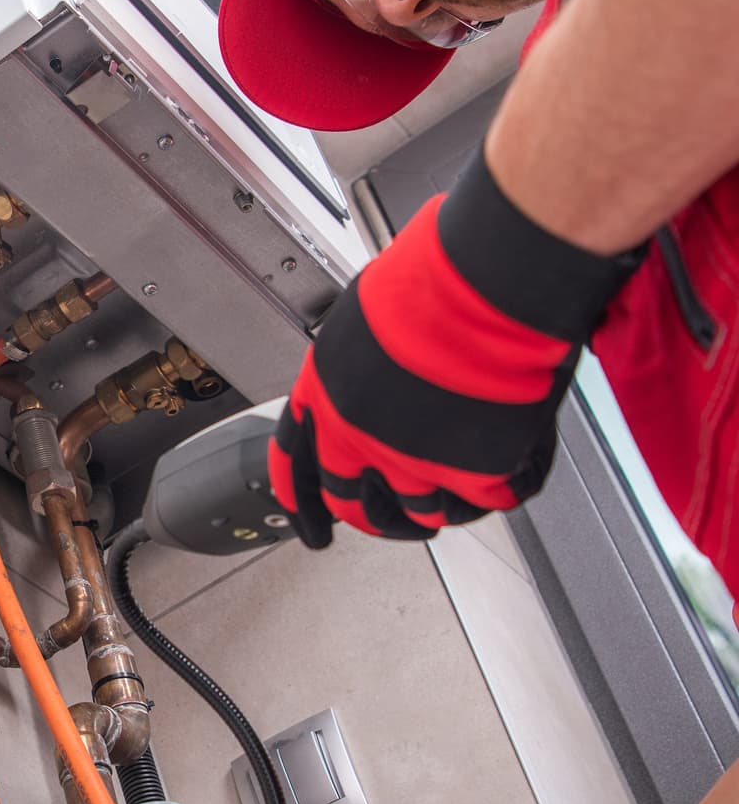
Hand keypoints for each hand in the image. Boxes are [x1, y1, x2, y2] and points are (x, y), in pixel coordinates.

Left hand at [268, 146, 644, 548]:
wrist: (494, 277)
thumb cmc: (439, 274)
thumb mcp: (367, 319)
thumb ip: (361, 372)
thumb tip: (373, 395)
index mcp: (324, 393)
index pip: (295, 467)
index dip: (303, 506)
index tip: (311, 529)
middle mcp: (357, 435)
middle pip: (355, 505)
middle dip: (377, 520)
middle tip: (397, 521)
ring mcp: (411, 461)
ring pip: (422, 512)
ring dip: (444, 501)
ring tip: (466, 474)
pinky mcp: (468, 475)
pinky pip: (485, 501)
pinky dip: (500, 484)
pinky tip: (509, 458)